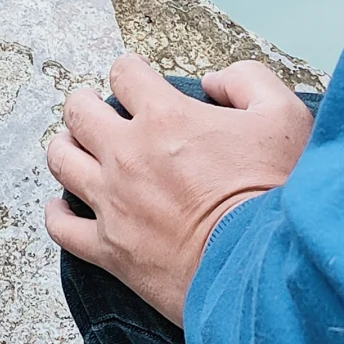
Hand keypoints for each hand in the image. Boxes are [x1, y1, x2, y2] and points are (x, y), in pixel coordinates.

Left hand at [44, 57, 313, 324]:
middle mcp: (128, 154)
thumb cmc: (279, 194)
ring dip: (66, 147)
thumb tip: (213, 82)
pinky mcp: (109, 249)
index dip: (130, 71)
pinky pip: (61, 226)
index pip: (124, 73)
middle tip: (95, 108)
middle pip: (79, 111)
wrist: (268, 272)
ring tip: (76, 147)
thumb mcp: (284, 116)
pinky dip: (58, 212)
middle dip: (85, 103)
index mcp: (166, 117)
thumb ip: (247, 81)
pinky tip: (66, 205)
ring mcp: (113, 202)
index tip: (135, 79)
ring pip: (60, 160)